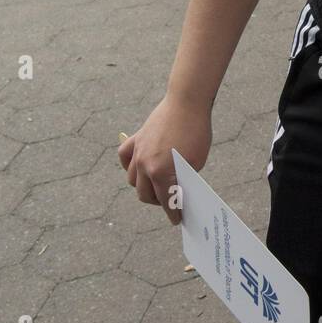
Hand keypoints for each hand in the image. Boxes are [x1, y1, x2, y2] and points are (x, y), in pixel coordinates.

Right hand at [118, 94, 212, 224]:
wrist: (187, 102)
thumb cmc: (196, 132)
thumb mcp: (196, 161)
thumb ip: (183, 178)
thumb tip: (177, 192)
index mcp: (161, 172)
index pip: (165, 201)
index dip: (172, 213)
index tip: (176, 219)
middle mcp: (145, 164)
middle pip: (144, 194)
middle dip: (157, 202)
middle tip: (168, 202)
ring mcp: (137, 151)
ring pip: (132, 179)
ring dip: (143, 186)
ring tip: (156, 186)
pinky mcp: (136, 139)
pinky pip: (124, 158)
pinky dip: (129, 166)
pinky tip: (139, 167)